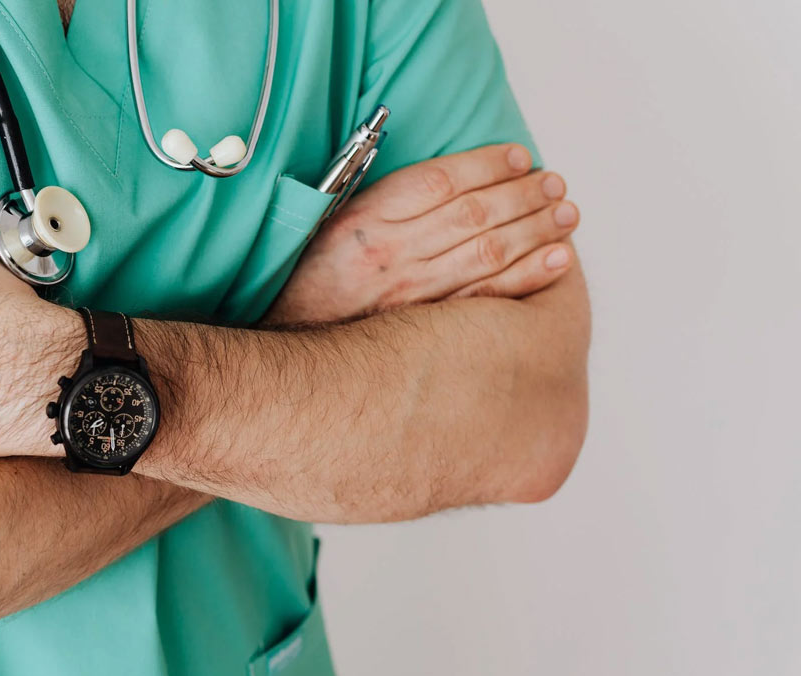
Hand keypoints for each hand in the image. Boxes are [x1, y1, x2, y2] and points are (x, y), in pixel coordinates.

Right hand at [265, 144, 578, 324]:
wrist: (289, 339)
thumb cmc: (315, 278)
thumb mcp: (333, 224)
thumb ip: (383, 198)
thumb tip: (445, 175)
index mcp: (366, 221)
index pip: (438, 181)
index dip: (486, 165)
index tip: (519, 156)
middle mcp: (391, 255)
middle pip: (473, 214)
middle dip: (523, 194)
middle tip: (555, 183)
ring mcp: (411, 295)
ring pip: (489, 253)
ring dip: (536, 229)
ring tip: (566, 213)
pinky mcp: (427, 329)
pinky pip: (488, 298)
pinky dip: (528, 277)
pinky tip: (556, 260)